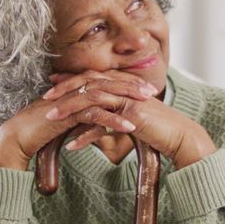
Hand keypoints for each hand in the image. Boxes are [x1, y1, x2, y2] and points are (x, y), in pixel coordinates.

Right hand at [0, 70, 157, 169]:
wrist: (20, 135)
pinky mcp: (68, 113)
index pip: (105, 80)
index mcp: (76, 87)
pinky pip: (94, 114)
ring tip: (146, 105)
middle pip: (109, 82)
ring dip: (127, 99)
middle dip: (132, 86)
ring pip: (104, 94)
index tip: (145, 87)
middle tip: (153, 91)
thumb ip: (83, 115)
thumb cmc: (41, 128)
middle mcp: (75, 89)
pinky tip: (129, 126)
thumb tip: (99, 119)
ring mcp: (71, 99)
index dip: (126, 82)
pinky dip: (113, 120)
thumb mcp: (68, 118)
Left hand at [43, 70, 216, 168]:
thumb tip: (98, 122)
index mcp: (123, 86)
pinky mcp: (131, 117)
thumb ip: (114, 116)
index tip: (53, 84)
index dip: (71, 79)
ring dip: (68, 109)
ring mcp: (127, 101)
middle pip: (88, 83)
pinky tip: (72, 146)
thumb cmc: (158, 129)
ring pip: (91, 99)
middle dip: (64, 89)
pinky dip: (85, 135)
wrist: (180, 136)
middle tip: (45, 97)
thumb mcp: (132, 119)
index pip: (93, 77)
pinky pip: (102, 124)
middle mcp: (124, 89)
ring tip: (51, 119)